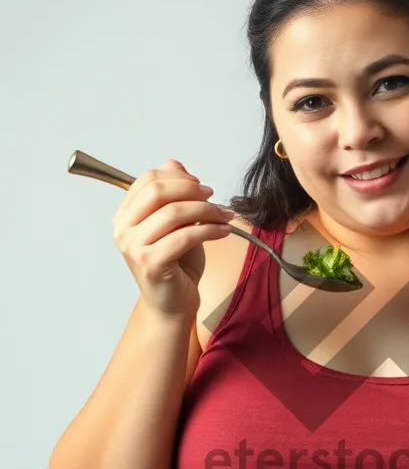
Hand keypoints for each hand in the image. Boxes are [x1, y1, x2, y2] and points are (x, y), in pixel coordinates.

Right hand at [111, 159, 234, 318]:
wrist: (172, 304)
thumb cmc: (175, 264)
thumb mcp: (175, 223)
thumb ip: (173, 195)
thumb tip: (175, 164)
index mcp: (124, 215)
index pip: (148, 179)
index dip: (178, 177)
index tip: (200, 186)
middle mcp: (123, 229)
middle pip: (158, 191)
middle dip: (192, 190)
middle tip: (213, 196)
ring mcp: (134, 247)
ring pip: (174, 213)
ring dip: (206, 210)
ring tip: (225, 216)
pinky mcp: (150, 263)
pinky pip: (185, 236)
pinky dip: (210, 230)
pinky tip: (223, 231)